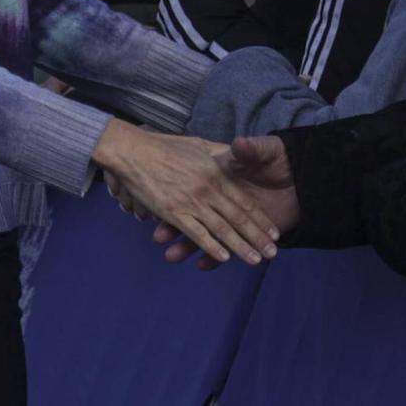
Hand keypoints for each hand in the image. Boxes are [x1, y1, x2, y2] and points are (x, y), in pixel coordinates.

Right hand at [91, 121, 278, 265]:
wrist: (132, 150)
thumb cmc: (164, 146)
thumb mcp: (199, 144)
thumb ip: (221, 152)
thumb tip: (240, 154)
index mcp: (216, 172)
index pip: (244, 201)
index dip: (259, 218)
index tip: (273, 233)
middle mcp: (207, 189)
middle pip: (238, 218)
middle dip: (257, 237)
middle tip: (272, 254)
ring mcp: (190, 202)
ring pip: (222, 229)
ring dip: (240, 247)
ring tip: (255, 260)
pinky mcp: (173, 212)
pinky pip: (196, 233)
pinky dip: (211, 247)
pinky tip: (223, 258)